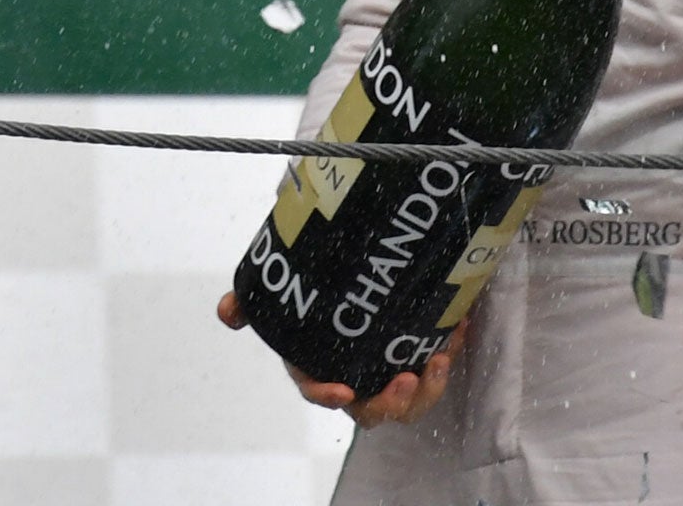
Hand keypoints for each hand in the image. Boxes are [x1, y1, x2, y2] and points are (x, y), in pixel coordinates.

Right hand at [215, 291, 463, 427]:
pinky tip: (456, 327)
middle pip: (371, 410)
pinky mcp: (417, 357)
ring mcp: (388, 371)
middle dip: (389, 402)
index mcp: (319, 365)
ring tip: (436, 361)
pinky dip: (446, 352)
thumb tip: (226, 311)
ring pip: (408, 402)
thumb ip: (252, 302)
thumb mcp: (285, 290)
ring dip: (426, 390)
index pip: (317, 390)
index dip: (327, 395)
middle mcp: (355, 377)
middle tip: (405, 378)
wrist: (361, 273)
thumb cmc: (315, 293)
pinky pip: (434, 368)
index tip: (342, 390)